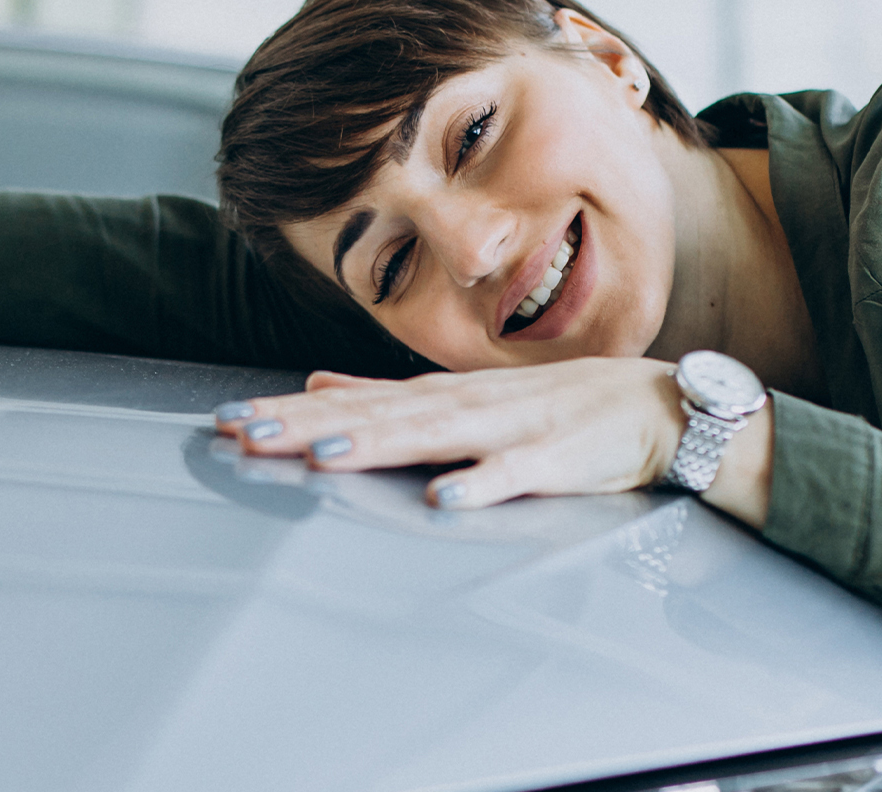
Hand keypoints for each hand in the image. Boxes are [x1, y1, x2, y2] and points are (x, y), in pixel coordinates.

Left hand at [214, 357, 773, 523]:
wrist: (657, 406)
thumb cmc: (556, 407)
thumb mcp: (460, 397)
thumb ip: (388, 396)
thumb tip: (315, 384)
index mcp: (437, 398)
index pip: (350, 406)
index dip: (287, 415)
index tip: (225, 423)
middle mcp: (462, 406)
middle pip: (373, 419)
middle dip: (307, 428)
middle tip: (242, 435)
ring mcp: (508, 429)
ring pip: (431, 438)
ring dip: (375, 445)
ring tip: (319, 456)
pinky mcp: (555, 460)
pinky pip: (513, 477)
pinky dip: (479, 485)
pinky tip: (442, 498)